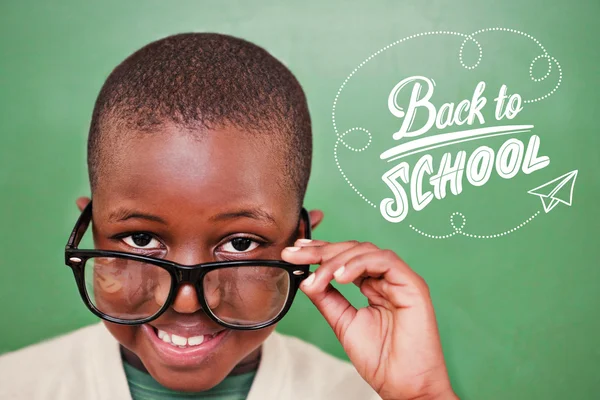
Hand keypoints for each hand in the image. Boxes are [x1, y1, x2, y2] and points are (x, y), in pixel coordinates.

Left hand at [282, 239, 457, 399]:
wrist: (404, 385)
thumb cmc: (381, 359)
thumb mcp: (343, 322)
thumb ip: (327, 299)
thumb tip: (306, 279)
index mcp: (372, 285)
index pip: (344, 259)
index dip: (319, 252)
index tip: (293, 252)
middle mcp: (386, 278)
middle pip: (352, 249)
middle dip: (321, 251)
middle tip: (295, 255)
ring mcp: (400, 279)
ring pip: (366, 251)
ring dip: (336, 260)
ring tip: (319, 277)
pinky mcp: (413, 284)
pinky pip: (385, 261)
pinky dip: (359, 264)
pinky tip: (340, 277)